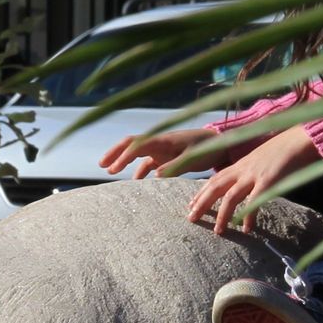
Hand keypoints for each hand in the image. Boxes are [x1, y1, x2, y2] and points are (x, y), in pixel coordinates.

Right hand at [99, 127, 217, 178]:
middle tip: (102, 165)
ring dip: (124, 161)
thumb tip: (155, 176)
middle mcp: (158, 142)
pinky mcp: (167, 156)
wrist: (220, 143)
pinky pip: (148, 162)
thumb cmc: (207, 148)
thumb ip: (175, 166)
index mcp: (162, 140)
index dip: (121, 155)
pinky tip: (135, 182)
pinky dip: (139, 170)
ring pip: (137, 153)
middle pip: (130, 144)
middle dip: (115, 153)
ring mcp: (161, 149)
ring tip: (110, 172)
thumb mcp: (192, 158)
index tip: (111, 168)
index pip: (135, 145)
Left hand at [186, 125, 318, 234]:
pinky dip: (248, 215)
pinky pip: (254, 201)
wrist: (300, 139)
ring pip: (231, 196)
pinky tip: (246, 229)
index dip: (201, 192)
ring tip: (218, 231)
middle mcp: (243, 169)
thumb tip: (249, 186)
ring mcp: (254, 174)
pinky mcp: (268, 181)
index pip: (215, 178)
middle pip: (215, 186)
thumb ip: (252, 172)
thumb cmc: (285, 150)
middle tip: (191, 219)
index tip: (191, 204)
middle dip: (201, 202)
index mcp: (240, 164)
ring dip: (222, 215)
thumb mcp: (262, 160)